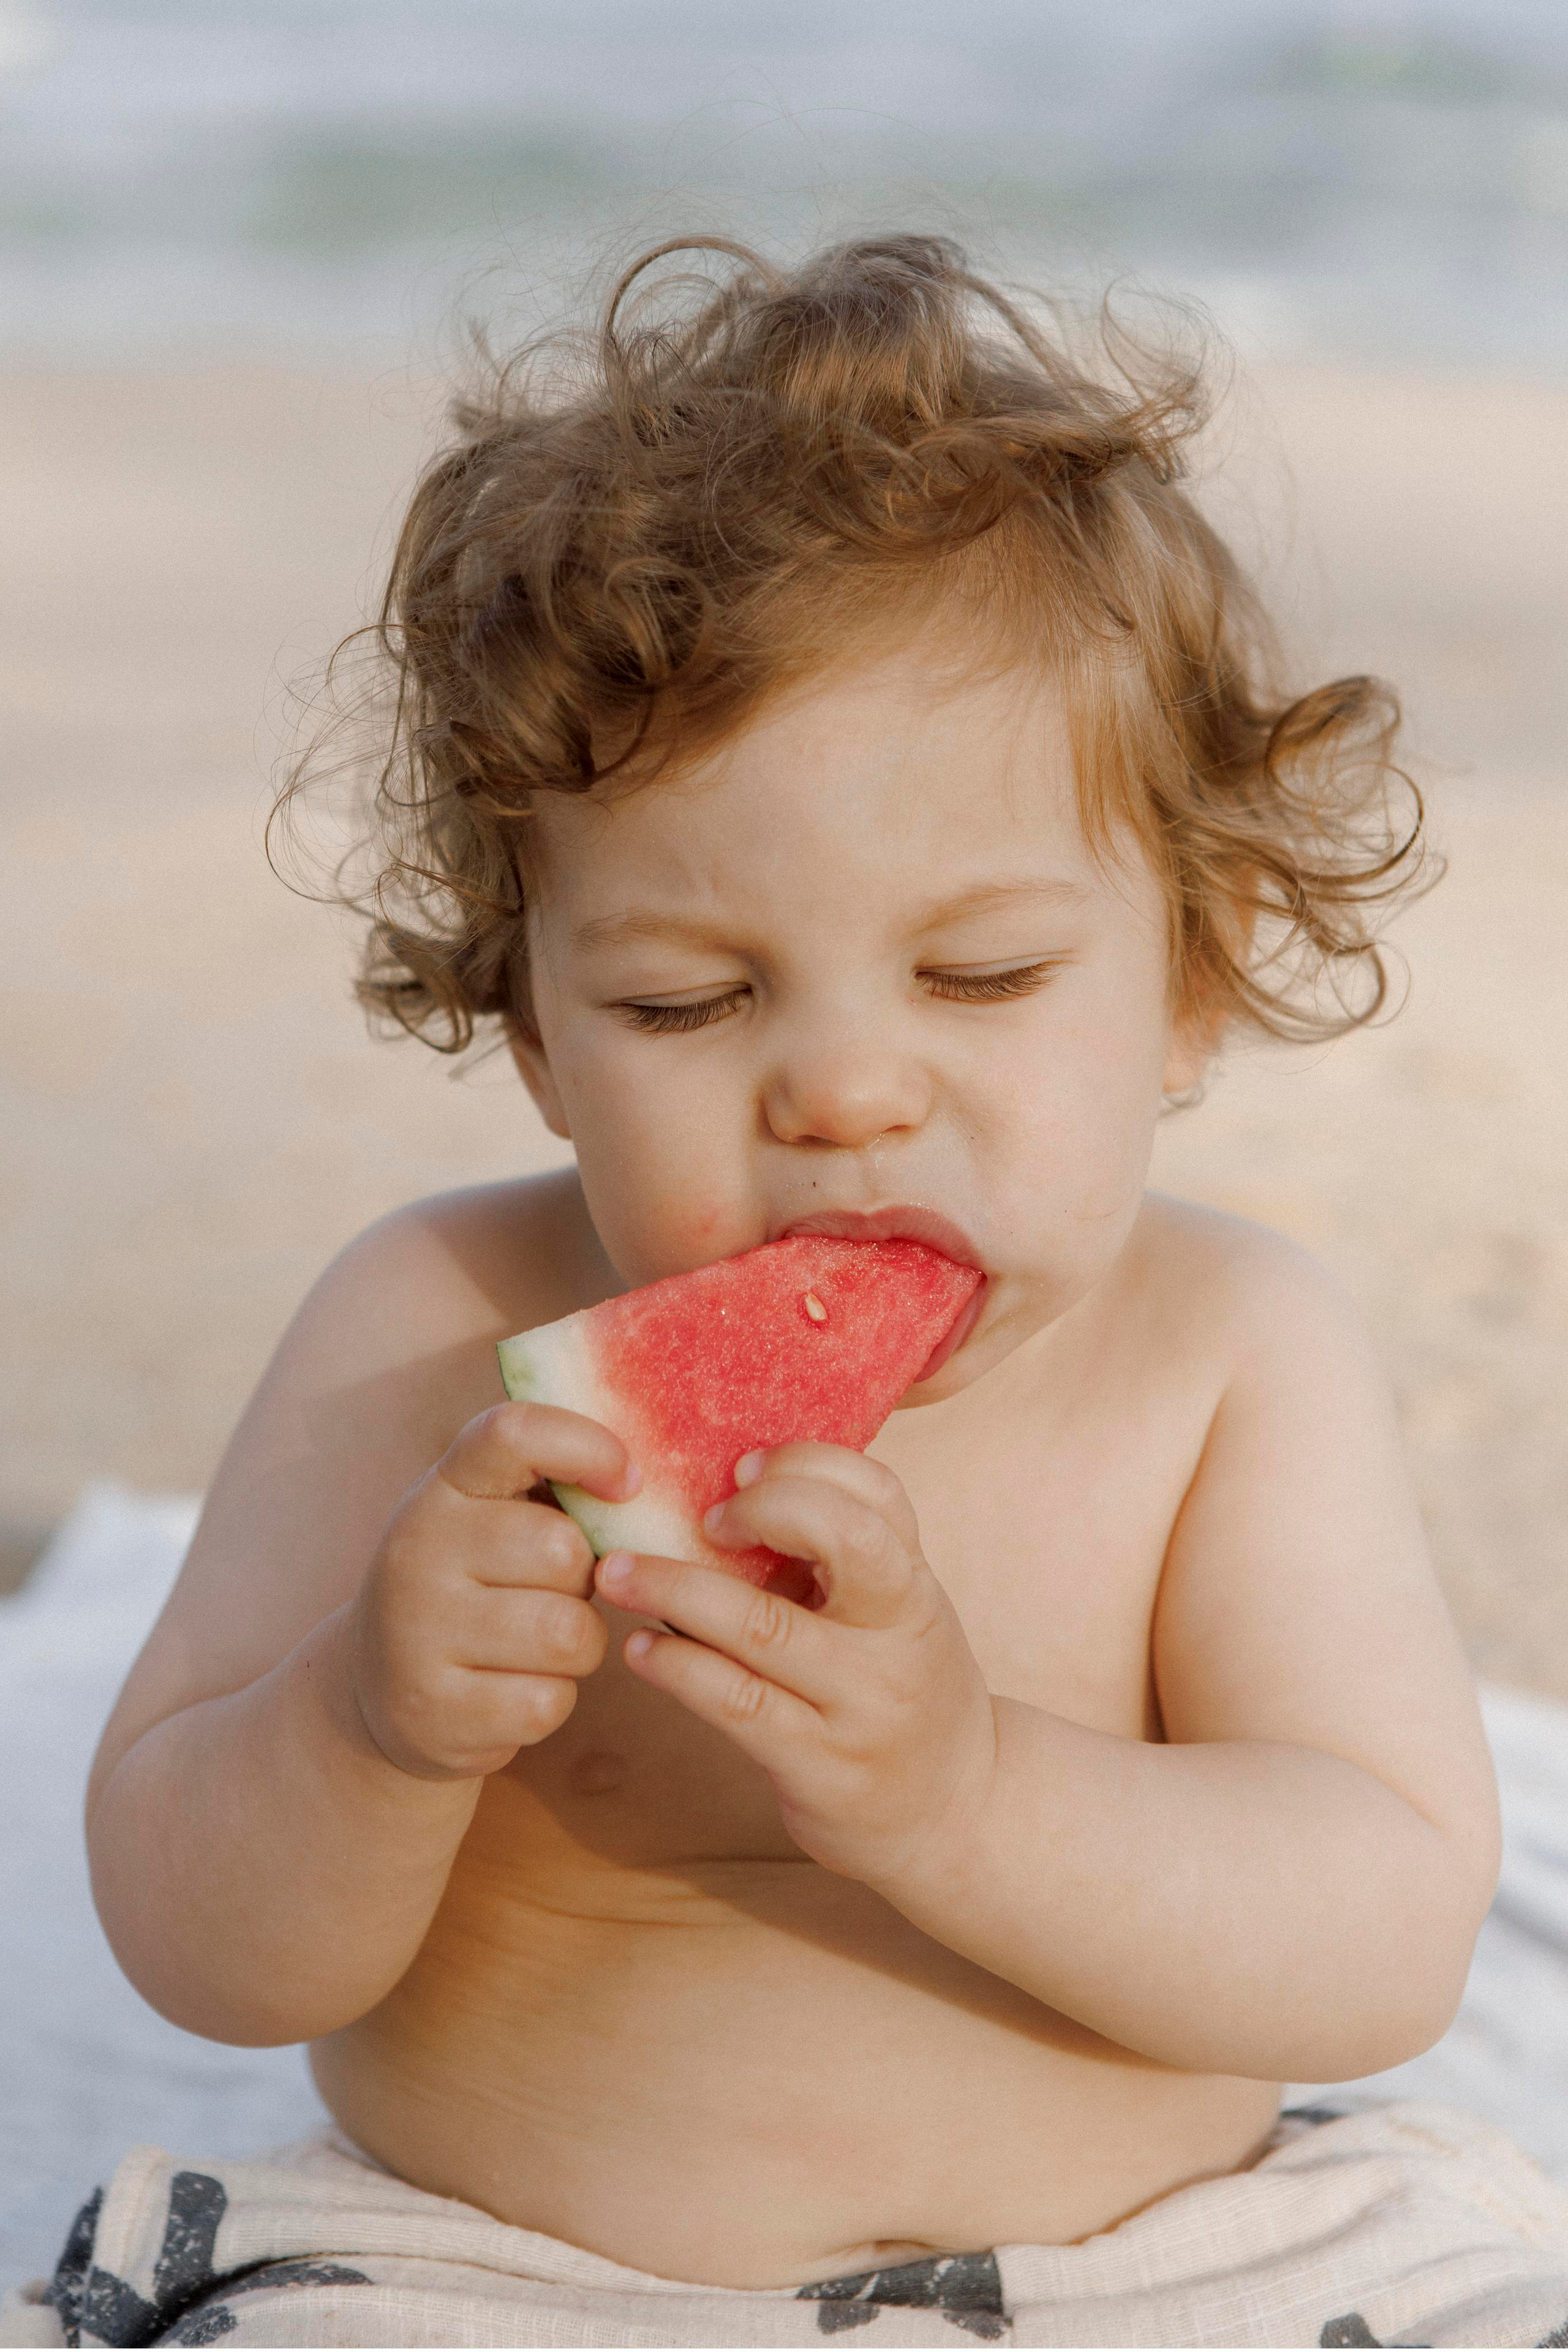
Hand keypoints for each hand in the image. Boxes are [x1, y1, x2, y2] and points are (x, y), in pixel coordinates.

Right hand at [347, 1401, 638, 1779]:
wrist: (379, 1690)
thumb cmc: (474, 1584)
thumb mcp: (492, 1517)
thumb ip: (555, 1485)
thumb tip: (646, 1481)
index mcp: (443, 1488)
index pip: (514, 1433)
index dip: (586, 1447)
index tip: (626, 1483)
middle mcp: (419, 1550)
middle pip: (564, 1552)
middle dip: (587, 1580)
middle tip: (556, 1591)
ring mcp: (417, 1634)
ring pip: (568, 1634)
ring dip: (580, 1645)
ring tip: (543, 1643)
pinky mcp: (434, 1711)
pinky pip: (547, 1703)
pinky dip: (551, 1699)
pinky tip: (514, 1688)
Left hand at [595, 1445, 996, 1890]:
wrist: (957, 1812)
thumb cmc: (903, 1688)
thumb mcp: (896, 1615)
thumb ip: (838, 1559)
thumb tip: (723, 1490)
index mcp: (915, 1586)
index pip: (880, 1495)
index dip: (808, 1464)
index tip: (743, 1468)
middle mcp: (901, 1637)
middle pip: (845, 1539)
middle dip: (762, 1508)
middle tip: (699, 1516)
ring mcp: (862, 1705)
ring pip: (763, 1626)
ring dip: (676, 1590)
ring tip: (616, 1574)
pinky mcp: (821, 1768)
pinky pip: (736, 1703)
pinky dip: (677, 1667)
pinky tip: (641, 1649)